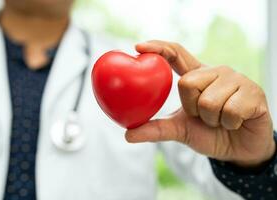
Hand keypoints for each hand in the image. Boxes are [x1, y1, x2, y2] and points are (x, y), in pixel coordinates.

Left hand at [125, 40, 275, 167]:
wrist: (239, 149)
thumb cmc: (209, 134)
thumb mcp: (180, 130)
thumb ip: (156, 129)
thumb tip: (128, 135)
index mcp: (197, 76)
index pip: (176, 54)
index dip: (159, 47)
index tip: (138, 46)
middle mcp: (216, 72)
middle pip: (187, 83)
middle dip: (193, 108)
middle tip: (203, 115)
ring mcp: (237, 79)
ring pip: (209, 101)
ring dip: (212, 120)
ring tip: (221, 120)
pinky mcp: (254, 92)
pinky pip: (231, 111)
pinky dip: (229, 124)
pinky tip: (236, 122)